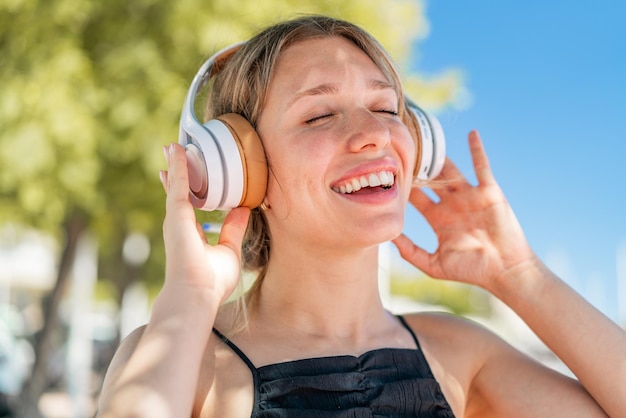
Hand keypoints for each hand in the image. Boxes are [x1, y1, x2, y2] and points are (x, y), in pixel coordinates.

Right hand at [160, 143, 249, 302]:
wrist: (196, 295)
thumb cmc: (212, 282)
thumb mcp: (230, 250)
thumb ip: (234, 228)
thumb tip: (245, 209)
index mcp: (190, 232)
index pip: (191, 204)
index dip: (192, 189)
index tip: (194, 175)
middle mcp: (180, 223)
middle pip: (179, 190)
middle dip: (178, 172)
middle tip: (176, 152)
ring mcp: (176, 218)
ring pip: (176, 183)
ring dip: (176, 163)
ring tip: (173, 145)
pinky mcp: (176, 213)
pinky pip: (178, 182)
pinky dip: (177, 165)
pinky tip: (177, 149)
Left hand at [392, 131, 537, 291]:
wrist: (503, 270)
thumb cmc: (470, 271)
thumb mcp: (433, 264)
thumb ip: (410, 251)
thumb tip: (388, 236)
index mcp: (438, 219)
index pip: (416, 197)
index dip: (403, 186)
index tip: (387, 174)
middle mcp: (452, 204)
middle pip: (430, 180)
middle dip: (417, 167)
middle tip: (400, 150)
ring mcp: (470, 196)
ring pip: (451, 171)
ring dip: (439, 156)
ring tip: (425, 139)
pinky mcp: (488, 192)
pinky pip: (482, 166)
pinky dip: (477, 150)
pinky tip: (471, 133)